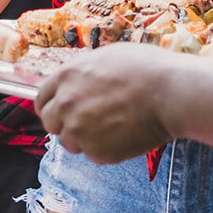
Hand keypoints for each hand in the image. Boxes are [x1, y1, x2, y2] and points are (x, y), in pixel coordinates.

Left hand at [36, 43, 176, 163]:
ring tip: (111, 128)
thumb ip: (84, 72)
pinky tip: (124, 136)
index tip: (60, 112)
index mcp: (66, 77)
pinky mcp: (97, 152)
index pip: (42, 99)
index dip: (51, 106)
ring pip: (70, 143)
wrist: (170, 93)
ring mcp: (79, 130)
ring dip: (85, 139)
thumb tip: (79, 80)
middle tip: (86, 123)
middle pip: (50, 123)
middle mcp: (66, 104)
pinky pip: (94, 155)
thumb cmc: (147, 69)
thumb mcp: (107, 57)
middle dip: (64, 124)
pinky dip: (106, 150)